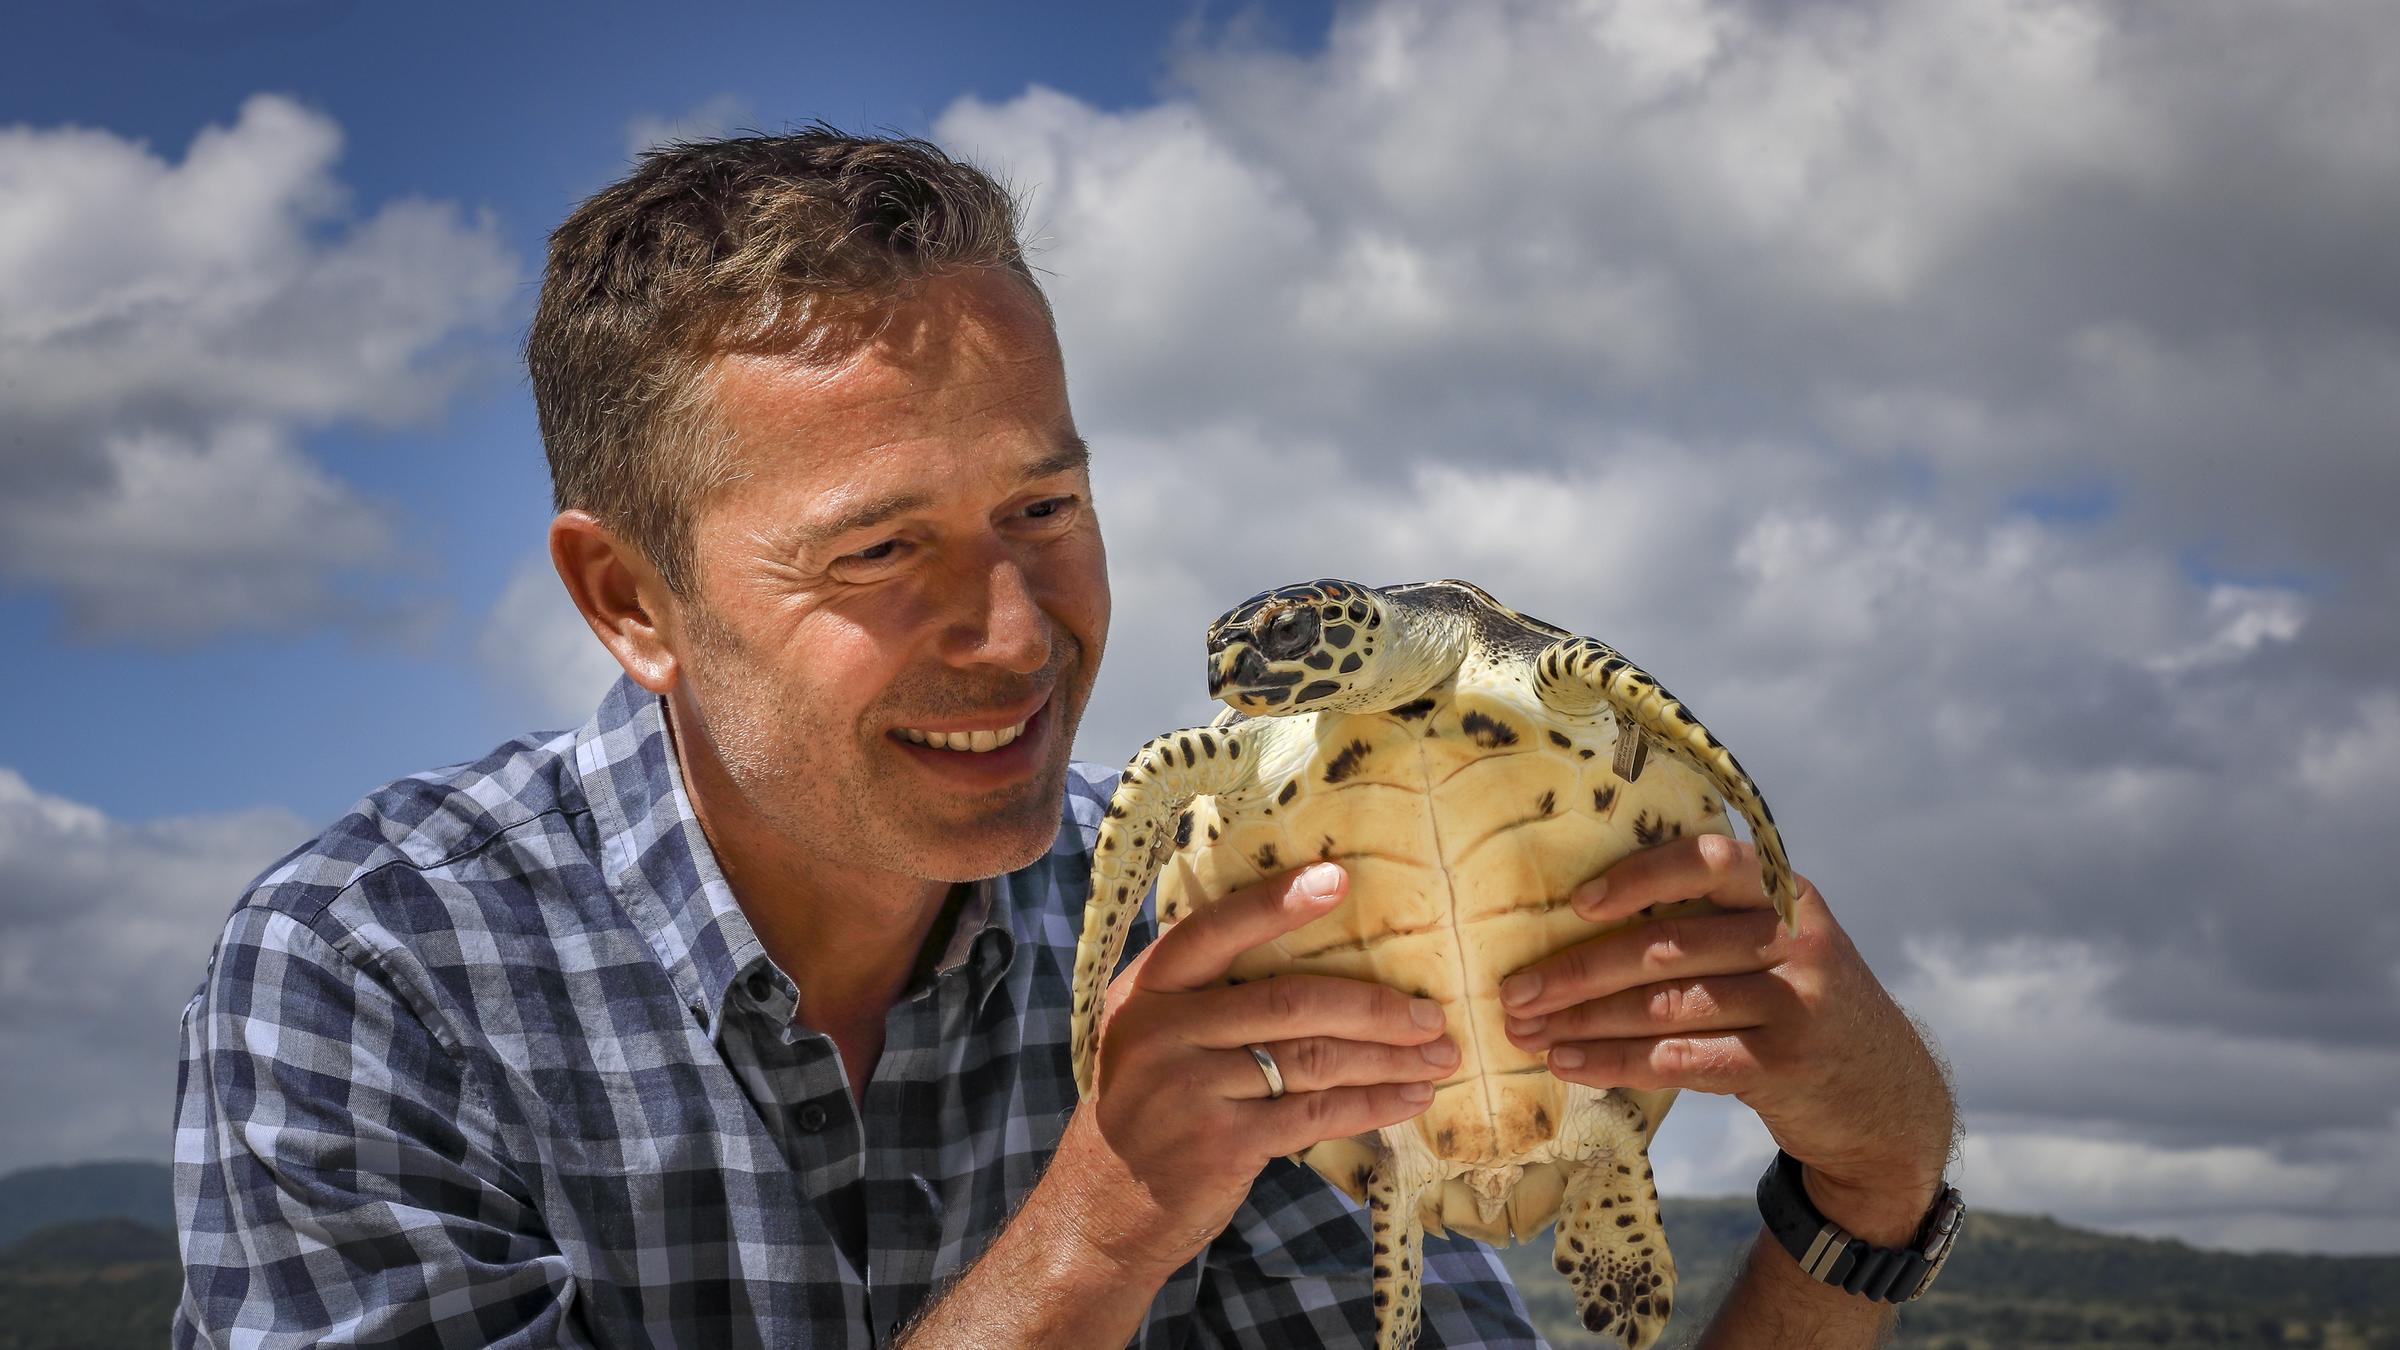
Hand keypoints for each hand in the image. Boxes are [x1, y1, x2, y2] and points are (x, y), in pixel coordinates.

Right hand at [1052, 862, 1455, 1275]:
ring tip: (1437, 1057)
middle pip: (1288, 1003)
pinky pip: (1314, 1115)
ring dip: (1386, 1059)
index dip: (1276, 904)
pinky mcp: (1220, 1143)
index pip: (1215, 932)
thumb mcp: (1153, 1040)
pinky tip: (1409, 1100)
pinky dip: (1371, 1107)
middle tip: (1431, 1013)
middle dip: (1373, 1007)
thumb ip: (1205, 1001)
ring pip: (1311, 1060)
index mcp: (1146, 990)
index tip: (1337, 879)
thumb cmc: (1150, 1109)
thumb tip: (1320, 962)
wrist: (1102, 1207)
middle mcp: (1161, 1032)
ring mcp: (1189, 1089)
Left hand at [1497, 834, 1956, 1243]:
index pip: (1708, 861)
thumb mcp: (1777, 943)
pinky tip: (1570, 1065)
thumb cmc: (1797, 1003)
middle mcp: (1794, 939)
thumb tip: (1576, 918)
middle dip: (1578, 970)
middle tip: (1514, 992)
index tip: (1577, 905)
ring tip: (1528, 1034)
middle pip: (1666, 947)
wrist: (1884, 1092)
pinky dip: (1615, 1062)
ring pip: (1664, 1006)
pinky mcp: (1783, 1063)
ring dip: (1584, 1021)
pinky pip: (1679, 1059)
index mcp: (1783, 892)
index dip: (1639, 879)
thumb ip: (1710, 919)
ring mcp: (1794, 1002)